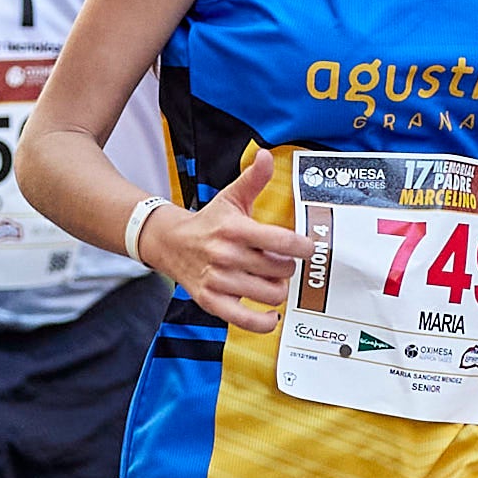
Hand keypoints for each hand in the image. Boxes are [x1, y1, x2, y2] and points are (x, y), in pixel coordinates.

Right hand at [140, 151, 314, 334]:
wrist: (170, 244)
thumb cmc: (209, 223)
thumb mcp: (230, 198)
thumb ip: (252, 178)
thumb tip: (265, 155)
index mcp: (235, 229)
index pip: (281, 241)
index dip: (302, 246)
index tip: (307, 247)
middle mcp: (226, 255)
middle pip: (280, 270)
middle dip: (287, 267)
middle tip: (280, 263)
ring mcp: (219, 280)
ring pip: (270, 294)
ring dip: (278, 289)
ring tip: (271, 281)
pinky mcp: (212, 302)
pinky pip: (247, 320)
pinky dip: (265, 322)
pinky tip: (270, 314)